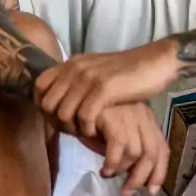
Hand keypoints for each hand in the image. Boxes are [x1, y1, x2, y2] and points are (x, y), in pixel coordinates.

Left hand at [35, 40, 179, 137]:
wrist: (156, 62)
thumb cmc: (130, 71)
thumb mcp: (98, 71)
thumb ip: (80, 80)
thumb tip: (65, 97)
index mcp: (72, 63)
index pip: (39, 85)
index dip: (42, 106)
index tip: (56, 119)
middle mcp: (76, 68)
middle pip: (48, 104)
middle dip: (57, 123)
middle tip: (73, 131)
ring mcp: (89, 78)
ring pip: (63, 113)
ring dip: (73, 129)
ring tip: (86, 132)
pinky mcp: (104, 89)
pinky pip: (84, 117)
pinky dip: (88, 129)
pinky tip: (97, 132)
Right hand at [65, 102, 169, 195]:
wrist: (70, 95)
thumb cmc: (91, 117)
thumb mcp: (113, 133)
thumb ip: (125, 148)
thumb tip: (132, 175)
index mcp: (146, 118)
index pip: (161, 148)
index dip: (159, 172)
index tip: (151, 190)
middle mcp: (141, 115)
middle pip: (153, 152)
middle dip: (142, 177)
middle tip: (127, 192)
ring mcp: (128, 114)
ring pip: (137, 152)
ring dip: (123, 170)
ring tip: (109, 175)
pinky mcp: (113, 115)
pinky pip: (119, 145)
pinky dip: (112, 162)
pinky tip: (104, 169)